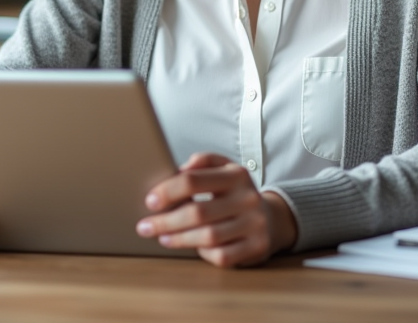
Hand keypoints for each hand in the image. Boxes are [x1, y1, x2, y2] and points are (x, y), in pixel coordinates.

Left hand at [135, 152, 298, 267]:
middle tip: (145, 226)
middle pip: (198, 212)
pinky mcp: (256, 247)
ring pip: (208, 236)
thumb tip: (179, 169)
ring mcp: (254, 224)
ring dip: (179, 239)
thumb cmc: (237, 193)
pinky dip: (203, 252)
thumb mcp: (225, 169)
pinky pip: (221, 255)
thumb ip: (203, 162)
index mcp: (236, 174)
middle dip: (166, 221)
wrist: (272, 218)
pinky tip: (192, 247)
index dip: (167, 191)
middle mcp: (248, 198)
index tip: (150, 201)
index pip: (194, 180)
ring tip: (163, 237)